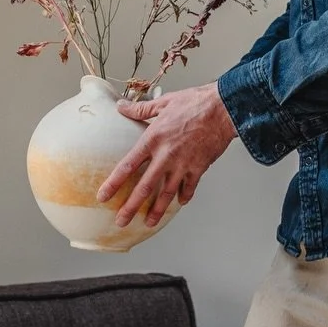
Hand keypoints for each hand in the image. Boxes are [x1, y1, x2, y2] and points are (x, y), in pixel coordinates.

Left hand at [96, 83, 237, 227]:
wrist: (224, 109)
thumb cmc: (195, 103)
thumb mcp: (164, 102)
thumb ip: (141, 109)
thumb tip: (121, 106)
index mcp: (153, 139)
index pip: (128, 166)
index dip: (114, 183)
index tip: (103, 196)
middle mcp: (166, 156)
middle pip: (145, 188)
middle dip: (131, 207)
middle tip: (121, 221)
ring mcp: (183, 165)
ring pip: (167, 194)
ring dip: (157, 211)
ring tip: (148, 223)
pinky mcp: (199, 168)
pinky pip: (189, 188)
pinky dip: (184, 197)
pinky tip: (179, 203)